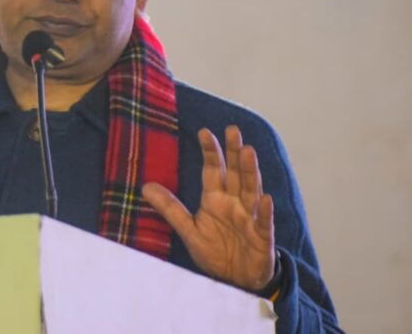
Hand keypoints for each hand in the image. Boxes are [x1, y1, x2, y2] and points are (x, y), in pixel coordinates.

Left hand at [142, 125, 275, 291]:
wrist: (236, 281)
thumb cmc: (215, 251)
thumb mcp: (188, 230)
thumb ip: (170, 208)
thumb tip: (145, 186)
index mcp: (216, 199)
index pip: (213, 170)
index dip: (210, 152)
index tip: (204, 132)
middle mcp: (235, 203)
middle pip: (236, 173)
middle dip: (234, 152)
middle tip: (232, 129)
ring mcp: (250, 218)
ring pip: (252, 190)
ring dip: (251, 172)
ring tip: (248, 152)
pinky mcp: (262, 237)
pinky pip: (264, 223)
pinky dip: (265, 212)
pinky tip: (265, 199)